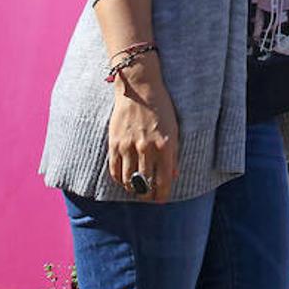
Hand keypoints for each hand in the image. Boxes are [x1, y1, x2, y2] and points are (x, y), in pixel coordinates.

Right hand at [107, 59, 179, 203]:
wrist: (139, 88)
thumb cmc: (161, 107)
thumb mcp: (174, 129)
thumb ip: (173, 154)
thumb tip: (173, 176)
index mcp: (165, 146)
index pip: (163, 180)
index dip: (162, 194)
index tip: (161, 200)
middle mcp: (147, 148)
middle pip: (144, 183)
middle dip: (147, 195)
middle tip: (148, 197)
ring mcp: (129, 146)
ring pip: (128, 180)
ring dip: (132, 189)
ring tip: (136, 190)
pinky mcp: (115, 143)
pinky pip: (114, 169)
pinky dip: (119, 179)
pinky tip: (123, 180)